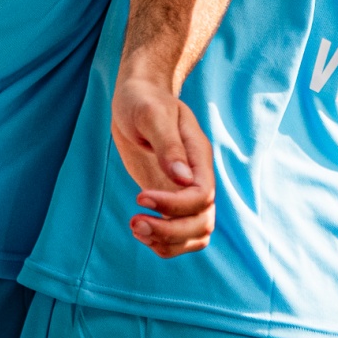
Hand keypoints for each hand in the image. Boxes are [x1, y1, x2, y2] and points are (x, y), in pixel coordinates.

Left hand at [111, 74, 215, 257]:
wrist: (137, 96)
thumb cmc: (143, 99)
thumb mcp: (152, 114)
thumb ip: (169, 145)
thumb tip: (183, 179)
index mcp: (197, 156)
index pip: (202, 196)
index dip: (174, 206)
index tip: (139, 197)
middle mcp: (197, 177)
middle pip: (202, 222)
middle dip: (170, 232)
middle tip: (134, 222)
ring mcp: (184, 190)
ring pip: (195, 234)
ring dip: (167, 242)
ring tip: (135, 227)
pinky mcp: (170, 198)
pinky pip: (180, 234)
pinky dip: (163, 242)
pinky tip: (139, 229)